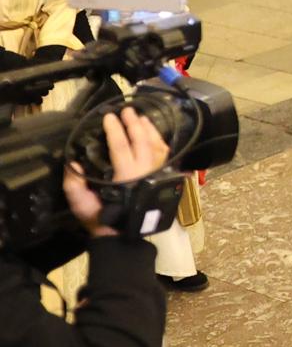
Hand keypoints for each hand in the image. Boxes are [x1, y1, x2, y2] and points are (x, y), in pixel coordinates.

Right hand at [63, 107, 170, 236]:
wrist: (123, 235)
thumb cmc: (101, 218)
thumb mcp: (82, 205)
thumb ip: (75, 185)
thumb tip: (73, 163)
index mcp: (126, 178)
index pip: (122, 147)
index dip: (116, 130)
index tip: (109, 116)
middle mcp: (145, 173)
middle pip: (143, 142)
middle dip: (135, 124)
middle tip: (127, 110)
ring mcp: (157, 175)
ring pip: (158, 147)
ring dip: (150, 130)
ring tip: (142, 117)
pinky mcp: (162, 178)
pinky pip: (164, 156)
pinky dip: (160, 142)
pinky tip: (154, 134)